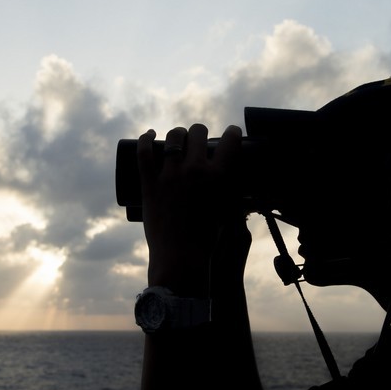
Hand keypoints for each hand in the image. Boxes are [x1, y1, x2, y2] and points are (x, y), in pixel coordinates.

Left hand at [137, 123, 242, 296]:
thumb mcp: (228, 213)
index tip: (231, 133)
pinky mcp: (149, 183)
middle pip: (198, 132)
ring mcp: (170, 175)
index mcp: (218, 177)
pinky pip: (144, 152)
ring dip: (178, 134)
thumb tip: (247, 195)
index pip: (229, 142)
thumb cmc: (207, 240)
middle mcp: (194, 170)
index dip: (232, 133)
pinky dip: (145, 139)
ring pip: (173, 137)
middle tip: (199, 139)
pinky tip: (149, 135)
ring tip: (178, 138)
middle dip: (200, 132)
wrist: (179, 257)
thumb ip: (236, 199)